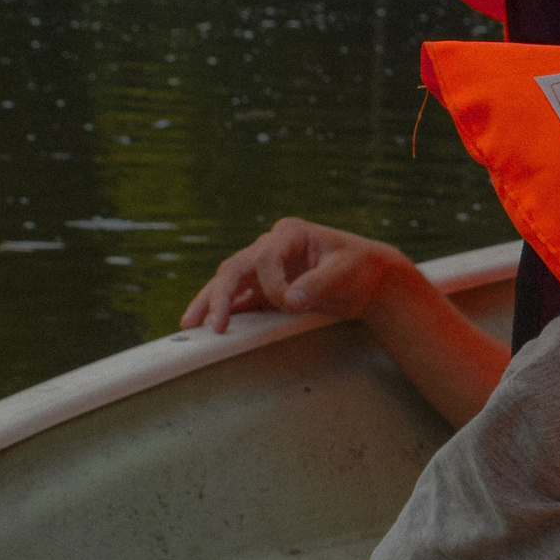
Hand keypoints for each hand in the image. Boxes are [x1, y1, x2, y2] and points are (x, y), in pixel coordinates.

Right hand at [179, 218, 409, 333]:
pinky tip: (211, 326)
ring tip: (190, 324)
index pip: (265, 257)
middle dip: (219, 295)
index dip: (273, 284)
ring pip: (229, 282)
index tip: (291, 303)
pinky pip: (240, 298)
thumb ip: (318, 284)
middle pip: (234, 268)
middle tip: (211, 324)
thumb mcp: (345, 272)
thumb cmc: (359, 267)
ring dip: (210, 303)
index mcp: (289, 234)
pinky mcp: (266, 288)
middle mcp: (271, 246)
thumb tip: (291, 299)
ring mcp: (265, 268)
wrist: (369, 277)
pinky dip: (225, 311)